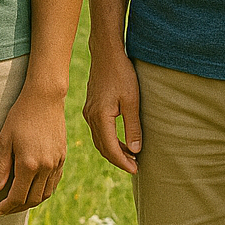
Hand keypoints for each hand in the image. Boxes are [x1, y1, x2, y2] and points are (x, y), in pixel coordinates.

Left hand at [0, 88, 66, 215]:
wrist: (45, 98)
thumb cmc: (20, 116)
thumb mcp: (4, 139)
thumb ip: (0, 167)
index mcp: (29, 164)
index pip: (17, 196)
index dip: (6, 207)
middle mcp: (46, 167)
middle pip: (32, 199)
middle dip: (17, 207)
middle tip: (4, 208)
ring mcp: (56, 163)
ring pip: (45, 194)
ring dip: (31, 201)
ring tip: (17, 201)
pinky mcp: (63, 157)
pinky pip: (54, 183)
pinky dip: (44, 191)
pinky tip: (34, 188)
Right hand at [82, 45, 141, 174]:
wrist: (106, 54)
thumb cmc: (121, 74)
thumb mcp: (132, 101)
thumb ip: (133, 127)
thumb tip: (135, 150)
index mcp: (100, 116)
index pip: (110, 148)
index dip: (123, 162)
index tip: (136, 170)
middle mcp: (91, 116)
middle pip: (103, 147)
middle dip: (118, 159)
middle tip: (135, 166)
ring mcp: (89, 112)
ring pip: (99, 140)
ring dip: (113, 151)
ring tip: (131, 156)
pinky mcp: (91, 107)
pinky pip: (98, 131)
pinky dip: (109, 140)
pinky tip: (121, 141)